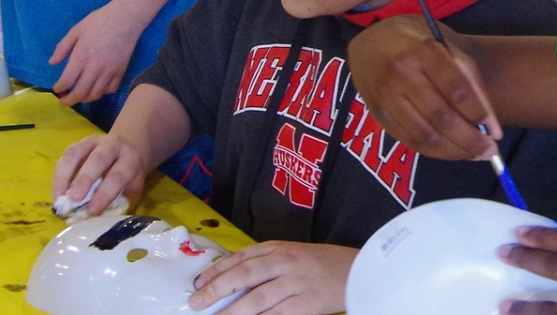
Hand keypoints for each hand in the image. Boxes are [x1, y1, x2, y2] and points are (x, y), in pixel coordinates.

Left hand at [47, 0, 145, 104]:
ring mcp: (109, 71)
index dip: (59, 88)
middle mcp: (94, 68)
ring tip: (79, 97)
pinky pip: (111, 89)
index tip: (57, 89)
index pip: (67, 81)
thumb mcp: (76, 30)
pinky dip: (102, 93)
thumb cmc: (99, 21)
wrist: (126, 18)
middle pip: (80, 93)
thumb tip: (52, 62)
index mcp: (81, 57)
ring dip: (85, 99)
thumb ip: (62, 47)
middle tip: (64, 102)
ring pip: (96, 94)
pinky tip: (97, 89)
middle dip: (70, 100)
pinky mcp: (121, 71)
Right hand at [51, 133, 149, 215]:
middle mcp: (112, 145)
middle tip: (73, 200)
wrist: (128, 147)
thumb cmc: (129, 175)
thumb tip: (100, 221)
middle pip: (98, 159)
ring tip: (59, 198)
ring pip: (75, 154)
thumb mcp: (132, 188)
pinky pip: (64, 158)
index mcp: (130, 159)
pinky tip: (57, 193)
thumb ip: (119, 202)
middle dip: (84, 179)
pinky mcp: (77, 144)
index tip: (93, 210)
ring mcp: (92, 142)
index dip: (105, 192)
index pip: (118, 175)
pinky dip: (58, 176)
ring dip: (64, 176)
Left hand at [188, 241, 356, 314]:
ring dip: (232, 311)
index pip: (241, 257)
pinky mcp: (306, 304)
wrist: (359, 271)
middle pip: (243, 275)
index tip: (198, 282)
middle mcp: (285, 262)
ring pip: (256, 299)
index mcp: (279, 247)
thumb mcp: (293, 253)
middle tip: (196, 302)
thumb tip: (232, 279)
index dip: (216, 271)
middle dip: (216, 289)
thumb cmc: (324, 264)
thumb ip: (266, 262)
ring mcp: (295, 283)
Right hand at [346, 16, 498, 161]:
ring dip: (453, 151)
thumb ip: (470, 80)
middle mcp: (400, 74)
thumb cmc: (417, 42)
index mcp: (422, 51)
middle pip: (440, 117)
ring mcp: (385, 97)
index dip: (478, 113)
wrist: (369, 43)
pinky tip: (451, 152)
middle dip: (469, 140)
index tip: (495, 131)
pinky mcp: (377, 114)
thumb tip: (492, 127)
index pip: (456, 89)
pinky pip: (409, 141)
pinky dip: (434, 152)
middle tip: (490, 152)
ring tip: (474, 155)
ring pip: (424, 135)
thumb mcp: (446, 46)